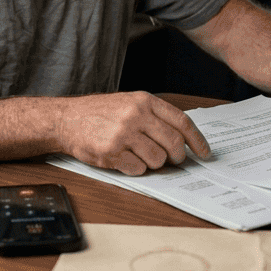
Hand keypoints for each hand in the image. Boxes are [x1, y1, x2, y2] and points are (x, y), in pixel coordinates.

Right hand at [53, 92, 211, 175]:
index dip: (197, 140)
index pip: (181, 122)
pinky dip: (136, 169)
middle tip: (174, 160)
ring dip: (154, 163)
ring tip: (140, 155)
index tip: (204, 152)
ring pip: (158, 159)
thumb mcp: (129, 103)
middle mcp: (136, 115)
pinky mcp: (112, 152)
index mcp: (144, 101)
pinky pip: (138, 169)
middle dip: (177, 156)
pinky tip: (125, 159)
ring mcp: (123, 134)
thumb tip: (182, 139)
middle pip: (173, 143)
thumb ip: (154, 116)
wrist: (66, 119)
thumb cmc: (99, 113)